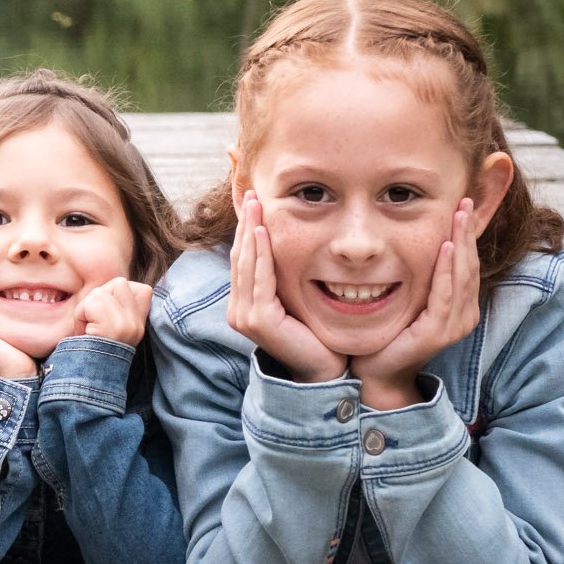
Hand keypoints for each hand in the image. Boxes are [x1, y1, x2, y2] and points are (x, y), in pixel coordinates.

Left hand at [73, 277, 153, 346]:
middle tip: (93, 320)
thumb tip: (105, 288)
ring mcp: (127, 325)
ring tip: (88, 328)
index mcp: (139, 324)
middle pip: (119, 283)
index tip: (106, 312)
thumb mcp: (110, 328)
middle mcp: (137, 324)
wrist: (87, 379)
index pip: (143, 290)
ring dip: (86, 308)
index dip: (120, 292)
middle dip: (100, 296)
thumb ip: (115, 308)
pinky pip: (89, 304)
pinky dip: (80, 316)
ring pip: (100, 292)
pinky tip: (84, 332)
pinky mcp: (113, 327)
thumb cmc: (91, 352)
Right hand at [226, 191, 345, 382]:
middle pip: (239, 257)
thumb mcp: (295, 300)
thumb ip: (284, 279)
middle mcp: (237, 310)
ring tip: (255, 204)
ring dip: (249, 231)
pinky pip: (259, 278)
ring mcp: (244, 316)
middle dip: (244, 223)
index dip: (245, 229)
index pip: (243, 259)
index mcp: (243, 305)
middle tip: (251, 193)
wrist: (325, 370)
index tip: (252, 201)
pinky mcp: (257, 320)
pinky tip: (262, 231)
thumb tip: (285, 247)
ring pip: (246, 264)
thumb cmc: (316, 335)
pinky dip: (260, 253)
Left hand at [352, 198, 479, 409]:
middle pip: (469, 264)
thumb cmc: (388, 334)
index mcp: (459, 305)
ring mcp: (454, 325)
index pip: (467, 262)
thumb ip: (419, 277)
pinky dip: (447, 270)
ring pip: (462, 275)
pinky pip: (446, 294)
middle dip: (467, 232)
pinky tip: (446, 248)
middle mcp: (463, 314)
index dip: (466, 234)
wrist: (376, 372)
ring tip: (460, 216)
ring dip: (461, 243)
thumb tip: (417, 244)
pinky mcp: (438, 332)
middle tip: (465, 201)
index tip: (463, 205)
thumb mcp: (408, 299)